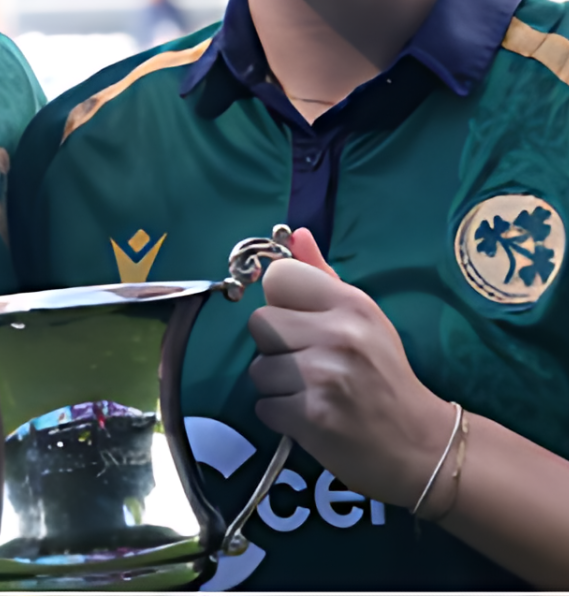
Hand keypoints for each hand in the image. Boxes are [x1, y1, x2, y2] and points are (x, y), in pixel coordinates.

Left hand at [247, 229, 455, 507]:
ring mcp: (324, 376)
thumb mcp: (364, 317)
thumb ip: (322, 275)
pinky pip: (264, 406)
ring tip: (310, 391)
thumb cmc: (386, 375)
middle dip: (274, 345)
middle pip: (259, 324)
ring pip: (257, 369)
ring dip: (276, 384)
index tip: (298, 322)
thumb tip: (295, 234)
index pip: (278, 278)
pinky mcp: (312, 417)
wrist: (422, 446)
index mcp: (352, 304)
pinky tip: (310, 416)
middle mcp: (338, 334)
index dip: (280, 303)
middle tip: (304, 361)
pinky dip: (281, 415)